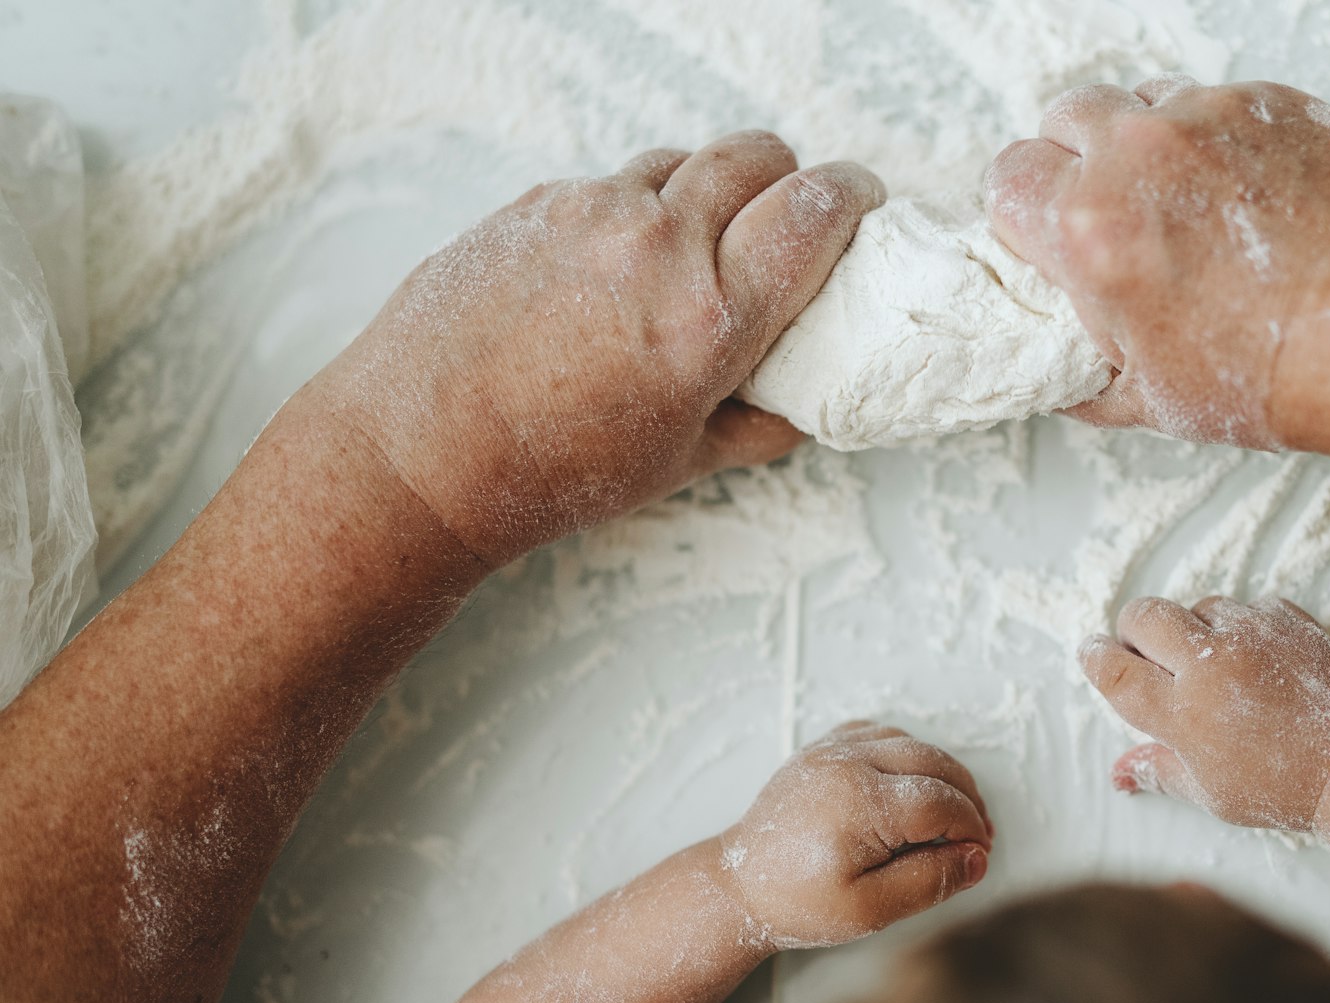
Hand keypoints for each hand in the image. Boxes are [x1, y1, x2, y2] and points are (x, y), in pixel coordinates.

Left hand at [300, 133, 884, 565]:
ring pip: (681, 162)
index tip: (861, 200)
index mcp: (709, 319)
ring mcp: (590, 213)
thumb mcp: (680, 463)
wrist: (419, 451)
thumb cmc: (550, 471)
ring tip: (697, 244)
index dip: (851, 195)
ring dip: (707, 189)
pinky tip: (617, 266)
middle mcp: (655, 248)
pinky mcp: (536, 203)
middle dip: (787, 176)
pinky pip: (610, 184)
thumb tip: (800, 406)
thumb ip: (758, 425)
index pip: (813, 212)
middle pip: (756, 156)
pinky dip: (634, 211)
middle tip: (789, 212)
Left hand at [717, 722, 992, 948]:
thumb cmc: (799, 903)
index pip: (942, 802)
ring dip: (942, 775)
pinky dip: (908, 754)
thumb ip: (929, 881)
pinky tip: (911, 787)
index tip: (977, 855)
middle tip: (975, 837)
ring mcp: (833, 750)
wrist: (741, 886)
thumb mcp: (870, 909)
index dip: (971, 828)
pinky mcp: (823, 748)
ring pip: (913, 743)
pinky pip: (880, 734)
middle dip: (967, 800)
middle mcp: (847, 764)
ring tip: (950, 816)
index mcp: (859, 803)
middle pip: (936, 764)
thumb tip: (977, 859)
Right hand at [985, 77, 1329, 453]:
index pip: (1007, 181)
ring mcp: (1211, 119)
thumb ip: (1087, 380)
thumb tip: (1069, 370)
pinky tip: (1249, 200)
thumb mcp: (1158, 404)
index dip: (1023, 217)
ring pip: (1143, 101)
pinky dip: (1218, 142)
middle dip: (1075, 163)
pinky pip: (1216, 103)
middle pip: (1065, 118)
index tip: (1048, 240)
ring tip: (1185, 206)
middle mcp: (1142, 157)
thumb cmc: (1290, 374)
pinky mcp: (1274, 102)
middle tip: (1113, 216)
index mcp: (1092, 232)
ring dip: (1145, 145)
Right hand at [1079, 596, 1329, 830]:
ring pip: (1197, 606)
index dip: (1095, 657)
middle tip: (1147, 654)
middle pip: (1144, 616)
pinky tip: (1253, 659)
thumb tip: (1120, 774)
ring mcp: (1251, 635)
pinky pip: (1246, 607)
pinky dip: (1241, 627)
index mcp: (1183, 713)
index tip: (1093, 653)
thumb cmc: (1284, 789)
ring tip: (1213, 666)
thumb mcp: (1213, 794)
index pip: (1115, 670)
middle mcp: (1212, 665)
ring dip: (1193, 629)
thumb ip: (1161, 770)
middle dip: (1134, 630)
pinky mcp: (1287, 620)